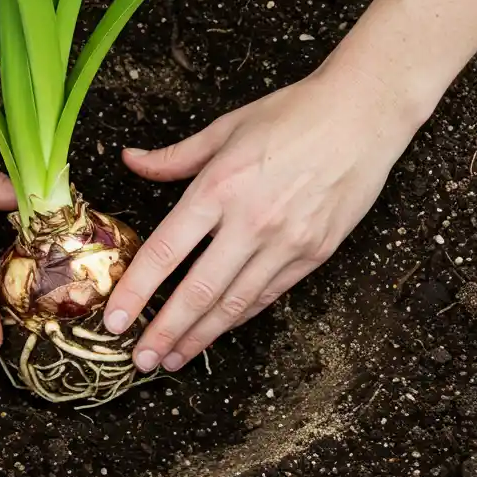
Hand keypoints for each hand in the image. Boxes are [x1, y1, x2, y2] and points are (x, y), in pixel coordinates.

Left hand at [103, 64, 424, 371]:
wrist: (362, 116)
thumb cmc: (292, 115)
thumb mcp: (225, 128)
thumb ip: (173, 157)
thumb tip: (130, 160)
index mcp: (219, 188)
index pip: (164, 252)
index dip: (136, 291)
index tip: (114, 319)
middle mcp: (250, 222)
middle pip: (197, 291)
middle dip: (164, 331)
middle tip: (141, 360)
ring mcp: (286, 242)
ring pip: (234, 303)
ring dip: (200, 336)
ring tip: (174, 359)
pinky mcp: (314, 253)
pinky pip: (268, 295)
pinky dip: (238, 316)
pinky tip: (217, 331)